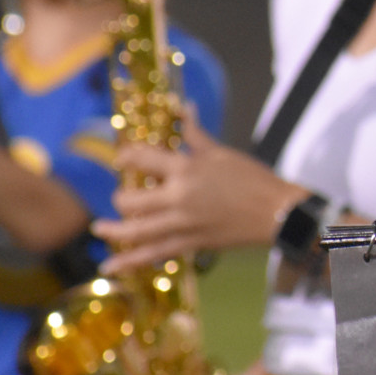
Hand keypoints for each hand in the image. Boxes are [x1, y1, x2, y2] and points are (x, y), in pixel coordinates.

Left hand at [94, 112, 302, 272]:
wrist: (276, 213)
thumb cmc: (252, 178)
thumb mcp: (221, 152)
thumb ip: (196, 134)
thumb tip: (184, 108)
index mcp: (186, 168)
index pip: (142, 159)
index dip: (126, 157)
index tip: (122, 158)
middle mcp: (178, 197)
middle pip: (132, 200)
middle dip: (122, 198)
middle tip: (124, 196)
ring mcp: (182, 224)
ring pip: (136, 231)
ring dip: (113, 231)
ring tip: (99, 229)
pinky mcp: (190, 244)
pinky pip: (154, 254)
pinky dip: (130, 262)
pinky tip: (111, 267)